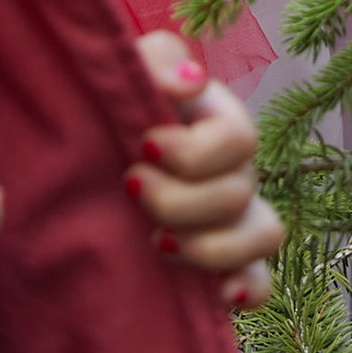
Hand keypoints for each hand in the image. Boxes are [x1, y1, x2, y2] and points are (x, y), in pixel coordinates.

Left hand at [129, 31, 282, 310]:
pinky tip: (219, 292)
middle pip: (240, 194)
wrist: (88, 158)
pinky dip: (247, 287)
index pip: (240, 139)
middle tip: (130, 190)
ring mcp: (233, 218)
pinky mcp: (223, 263)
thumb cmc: (116, 107)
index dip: (194, 152)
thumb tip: (189, 85)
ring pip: (263, 235)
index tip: (143, 148)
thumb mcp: (130, 68)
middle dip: (178, 201)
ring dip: (208, 247)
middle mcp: (235, 170)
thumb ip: (158, 60)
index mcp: (221, 123)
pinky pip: (261, 281)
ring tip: (156, 243)